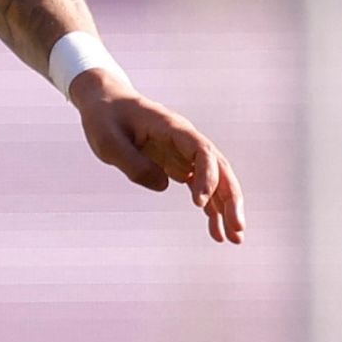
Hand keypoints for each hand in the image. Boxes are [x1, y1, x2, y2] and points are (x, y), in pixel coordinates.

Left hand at [69, 71, 245, 243]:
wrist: (105, 102)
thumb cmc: (105, 118)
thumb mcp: (108, 141)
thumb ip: (134, 164)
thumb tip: (164, 186)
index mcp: (172, 128)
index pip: (202, 151)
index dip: (206, 177)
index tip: (198, 204)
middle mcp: (186, 140)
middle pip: (219, 168)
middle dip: (231, 199)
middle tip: (237, 229)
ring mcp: (185, 153)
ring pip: (215, 181)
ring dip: (226, 209)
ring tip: (233, 239)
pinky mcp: (178, 164)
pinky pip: (201, 187)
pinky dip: (210, 208)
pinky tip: (216, 232)